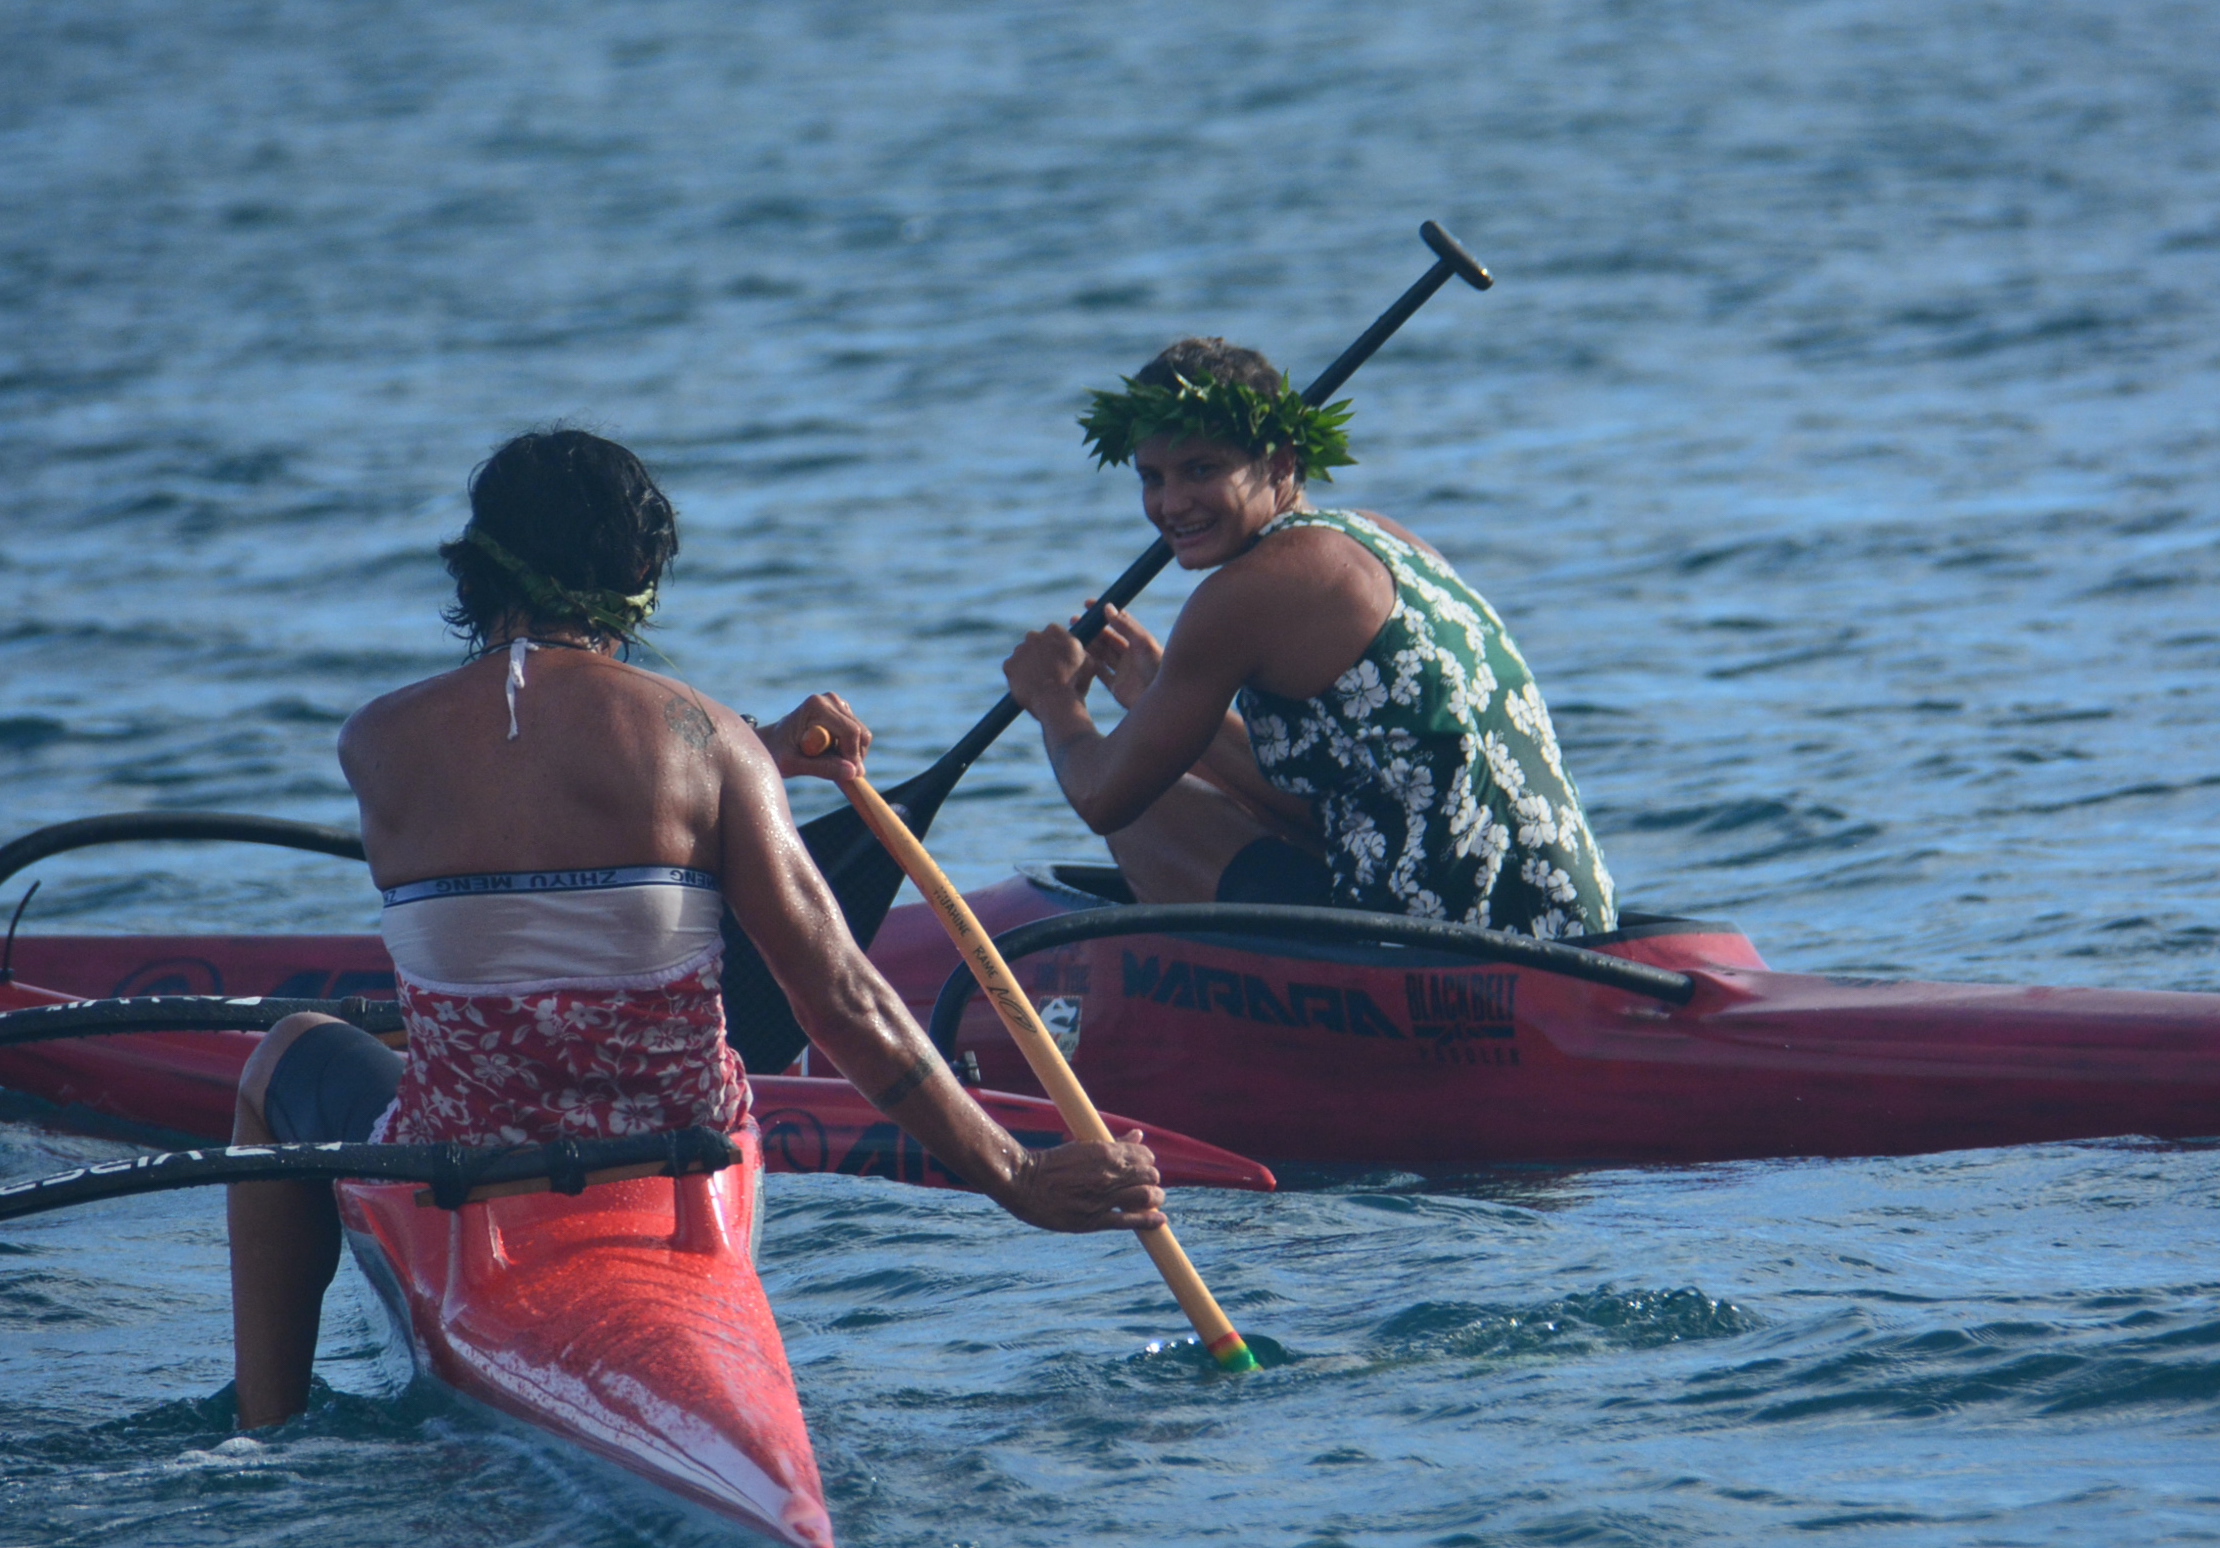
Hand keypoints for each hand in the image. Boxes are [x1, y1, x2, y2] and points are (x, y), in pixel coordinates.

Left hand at [765, 692, 869, 781]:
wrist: (772, 743)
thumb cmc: (777, 753)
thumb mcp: (794, 765)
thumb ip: (823, 769)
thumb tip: (854, 772)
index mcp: (817, 706)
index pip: (850, 733)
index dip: (852, 757)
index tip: (847, 777)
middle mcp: (830, 700)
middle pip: (861, 733)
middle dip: (853, 757)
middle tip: (837, 773)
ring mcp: (838, 704)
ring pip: (863, 736)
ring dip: (851, 755)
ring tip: (827, 761)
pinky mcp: (844, 712)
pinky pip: (860, 737)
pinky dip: (851, 750)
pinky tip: (830, 754)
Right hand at [1000, 1129, 1165, 1232]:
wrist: (1022, 1182)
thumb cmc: (1051, 1163)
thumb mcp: (1083, 1146)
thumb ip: (1114, 1143)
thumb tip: (1139, 1135)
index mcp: (1105, 1152)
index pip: (1144, 1156)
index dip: (1147, 1162)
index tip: (1143, 1167)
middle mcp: (1108, 1174)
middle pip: (1149, 1177)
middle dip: (1152, 1180)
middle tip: (1148, 1185)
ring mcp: (1102, 1198)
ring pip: (1146, 1197)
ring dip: (1155, 1198)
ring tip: (1154, 1200)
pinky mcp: (1093, 1219)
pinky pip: (1130, 1221)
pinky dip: (1149, 1221)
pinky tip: (1160, 1220)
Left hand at [1002, 625, 1092, 718]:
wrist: (1057, 703)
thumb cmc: (1076, 684)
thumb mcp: (1089, 664)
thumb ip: (1082, 651)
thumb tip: (1081, 649)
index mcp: (1055, 631)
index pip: (1052, 632)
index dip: (1055, 646)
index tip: (1058, 658)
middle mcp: (1035, 636)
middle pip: (1034, 641)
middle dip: (1039, 652)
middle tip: (1047, 670)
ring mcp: (1019, 650)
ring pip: (1022, 655)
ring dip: (1027, 664)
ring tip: (1039, 682)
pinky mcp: (1009, 665)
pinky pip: (1011, 668)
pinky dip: (1017, 676)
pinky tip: (1028, 687)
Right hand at [1078, 602, 1163, 711]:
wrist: (1164, 703)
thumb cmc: (1159, 670)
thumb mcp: (1143, 643)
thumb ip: (1125, 626)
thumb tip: (1107, 607)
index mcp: (1139, 642)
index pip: (1119, 621)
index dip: (1104, 612)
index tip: (1088, 604)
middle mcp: (1131, 655)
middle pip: (1107, 637)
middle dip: (1092, 628)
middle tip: (1075, 620)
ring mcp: (1123, 671)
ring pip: (1101, 654)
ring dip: (1088, 644)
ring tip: (1072, 635)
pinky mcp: (1117, 688)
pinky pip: (1099, 673)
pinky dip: (1089, 664)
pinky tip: (1078, 656)